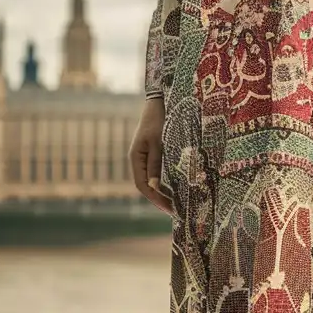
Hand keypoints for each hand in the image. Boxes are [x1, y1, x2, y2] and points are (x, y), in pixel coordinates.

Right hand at [129, 96, 172, 213]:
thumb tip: (154, 187)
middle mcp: (138, 159)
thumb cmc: (158, 120)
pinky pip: (156, 172)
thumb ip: (156, 164)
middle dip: (159, 198)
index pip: (142, 185)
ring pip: (151, 179)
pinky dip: (164, 181)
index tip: (169, 209)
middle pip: (146, 185)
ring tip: (177, 203)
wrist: (159, 101)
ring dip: (162, 191)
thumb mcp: (158, 143)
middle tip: (176, 211)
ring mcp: (145, 155)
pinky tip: (175, 187)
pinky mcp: (153, 152)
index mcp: (136, 157)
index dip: (155, 198)